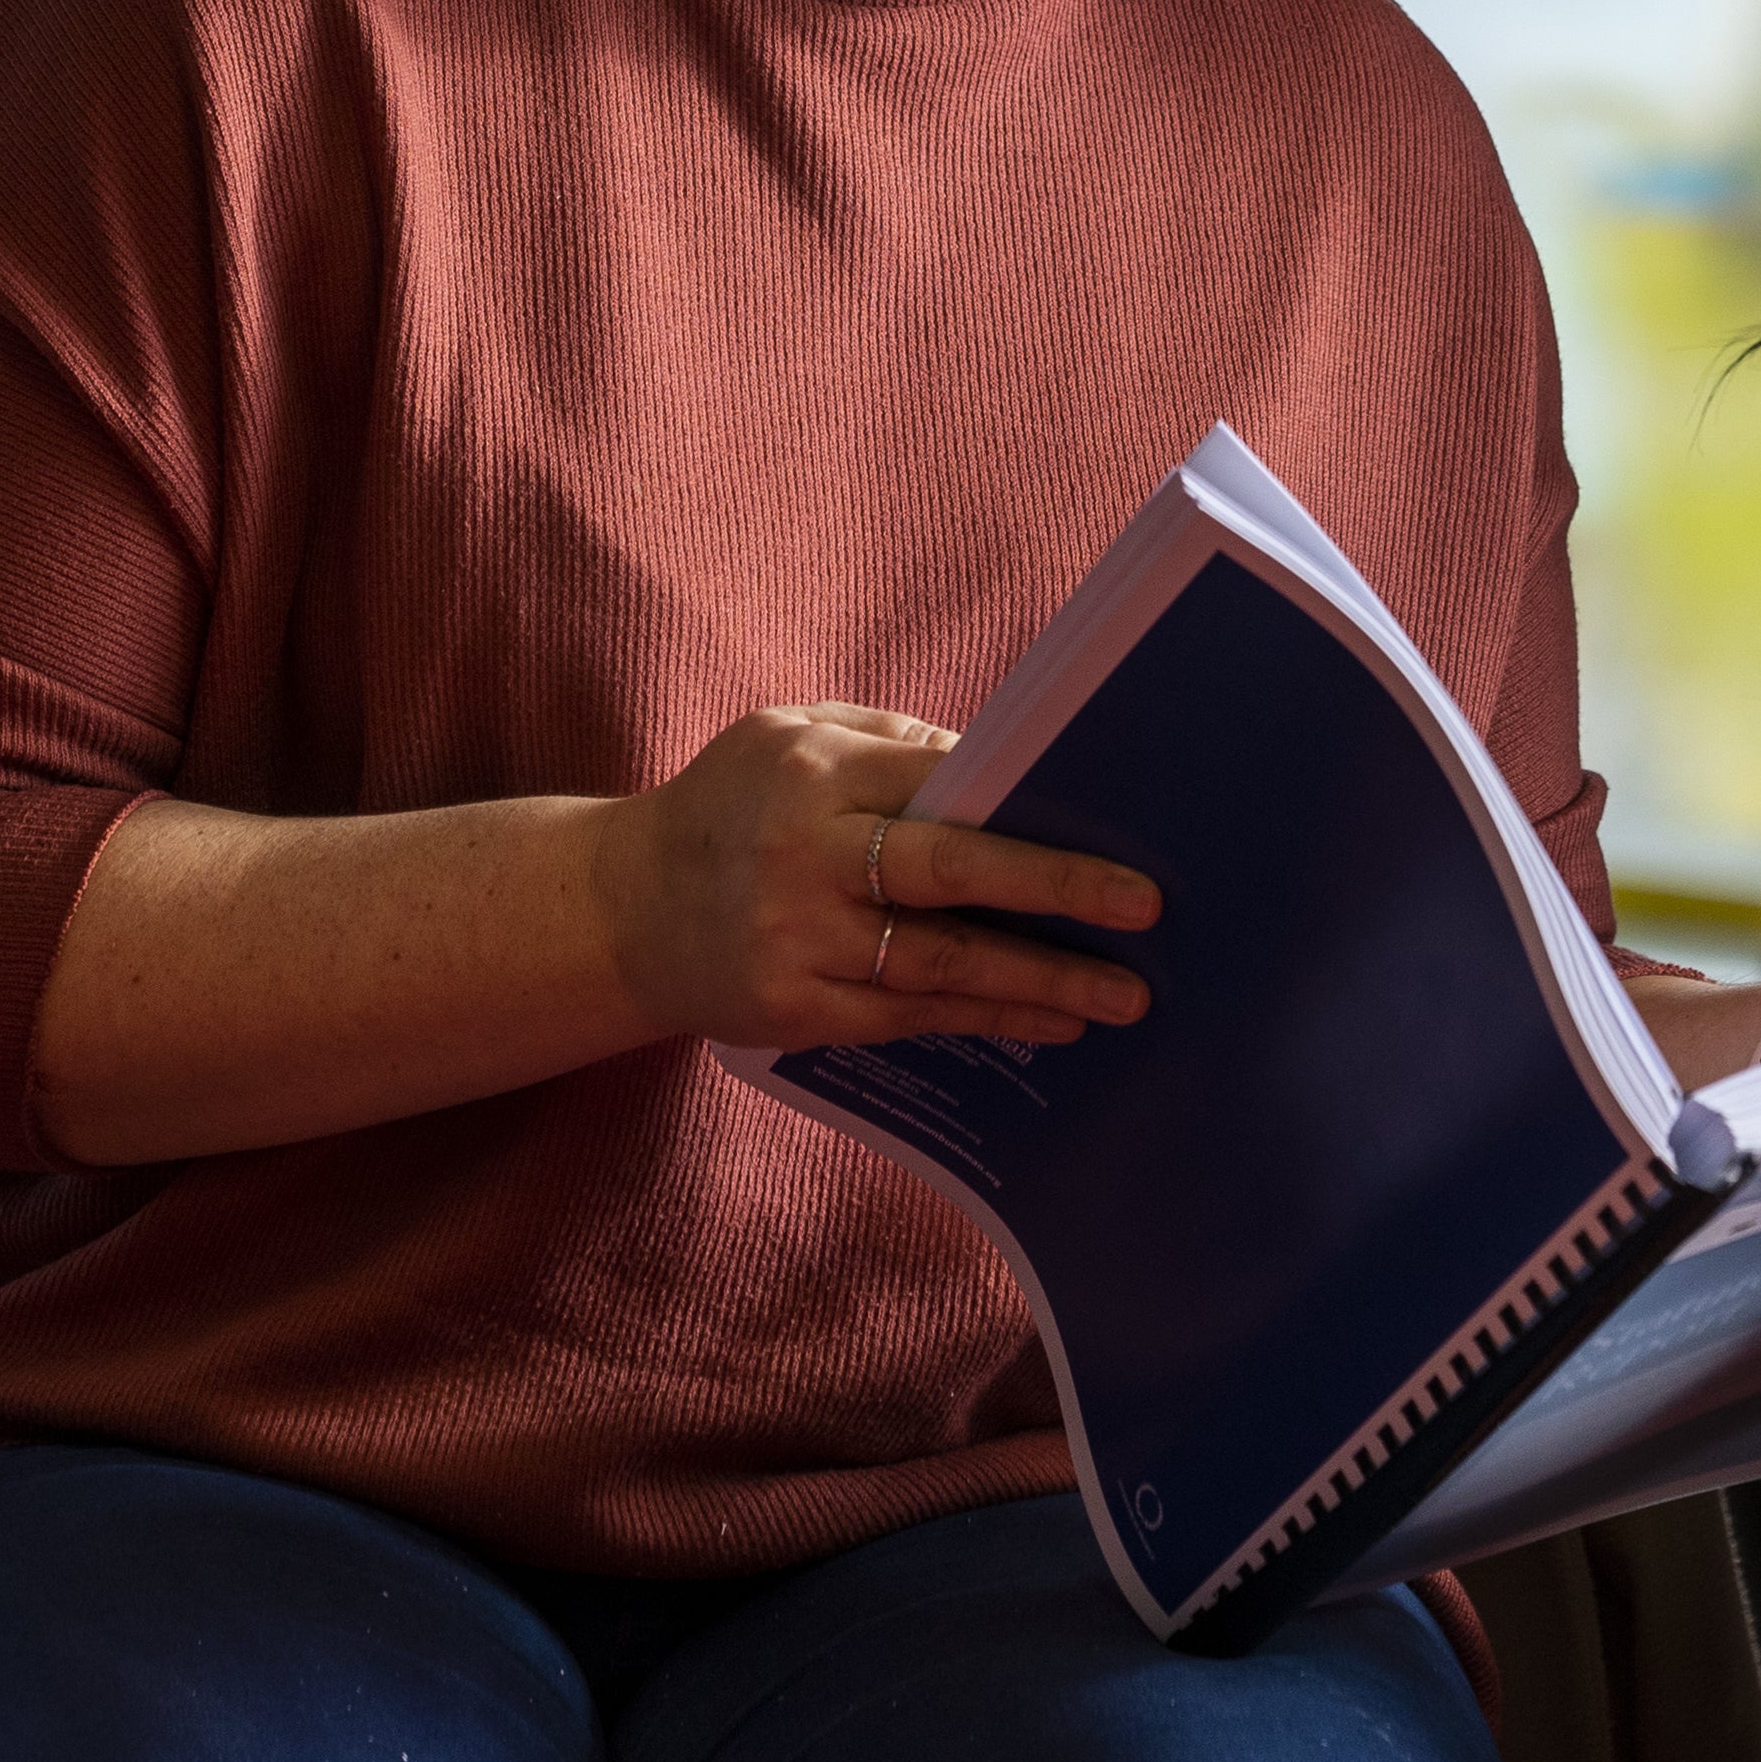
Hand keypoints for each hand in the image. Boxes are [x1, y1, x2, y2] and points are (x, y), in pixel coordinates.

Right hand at [594, 701, 1161, 1054]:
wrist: (616, 912)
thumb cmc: (731, 808)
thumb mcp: (789, 739)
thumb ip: (892, 743)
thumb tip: (1009, 769)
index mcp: (814, 773)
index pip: (942, 782)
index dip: (1028, 807)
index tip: (1115, 823)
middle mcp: (805, 856)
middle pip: (952, 871)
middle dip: (1057, 888)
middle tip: (1144, 908)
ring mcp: (797, 940)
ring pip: (940, 962)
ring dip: (1040, 980)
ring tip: (1122, 994)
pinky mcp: (791, 1009)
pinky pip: (908, 1016)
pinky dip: (986, 1018)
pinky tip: (1051, 1022)